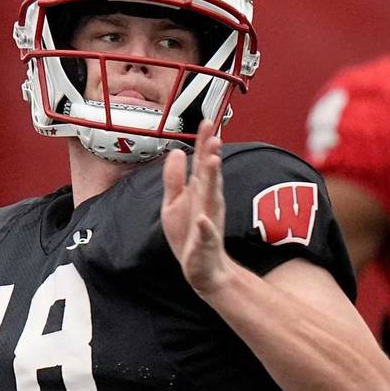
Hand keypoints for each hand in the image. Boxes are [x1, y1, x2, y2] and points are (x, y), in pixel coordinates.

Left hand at [162, 122, 235, 294]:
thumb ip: (174, 179)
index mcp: (200, 192)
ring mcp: (209, 222)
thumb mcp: (174, 203)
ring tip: (213, 162)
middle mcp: (208, 203)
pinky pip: (206, 234)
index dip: (204, 143)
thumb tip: (176, 151)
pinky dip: (205, 227)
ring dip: (213, 180)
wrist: (203, 269)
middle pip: (210, 176)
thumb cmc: (188, 234)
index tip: (207, 121)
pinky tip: (203, 220)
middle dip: (211, 156)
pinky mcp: (205, 244)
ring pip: (212, 198)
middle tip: (215, 136)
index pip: (202, 163)